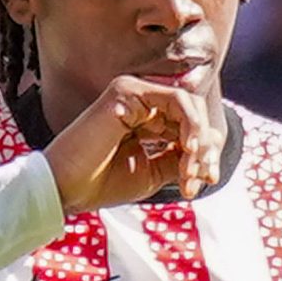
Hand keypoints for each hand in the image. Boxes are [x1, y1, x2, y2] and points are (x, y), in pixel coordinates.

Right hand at [43, 76, 222, 215]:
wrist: (67, 189)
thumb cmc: (102, 183)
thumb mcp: (154, 172)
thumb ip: (181, 157)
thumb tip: (213, 146)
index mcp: (146, 117)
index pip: (190, 124)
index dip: (206, 151)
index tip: (207, 180)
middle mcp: (140, 100)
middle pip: (194, 112)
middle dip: (207, 147)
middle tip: (204, 178)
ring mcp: (133, 92)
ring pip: (189, 104)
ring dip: (200, 139)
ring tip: (192, 170)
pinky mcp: (127, 91)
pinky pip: (176, 101)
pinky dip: (190, 127)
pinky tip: (188, 152)